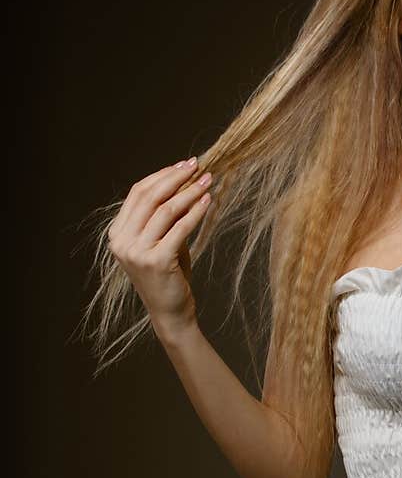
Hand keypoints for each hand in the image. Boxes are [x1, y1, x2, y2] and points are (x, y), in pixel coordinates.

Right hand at [107, 158, 212, 338]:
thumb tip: (184, 182)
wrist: (170, 312)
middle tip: (198, 165)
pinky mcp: (157, 261)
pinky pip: (180, 228)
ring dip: (190, 192)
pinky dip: (196, 211)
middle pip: (150, 196)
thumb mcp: (161, 241)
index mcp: (117, 233)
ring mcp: (137, 252)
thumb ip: (163, 217)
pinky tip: (209, 201)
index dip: (162, 176)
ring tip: (208, 180)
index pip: (138, 193)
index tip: (183, 164)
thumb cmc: (168, 275)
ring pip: (166, 210)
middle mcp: (122, 242)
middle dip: (176, 177)